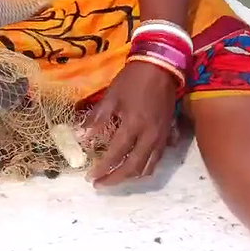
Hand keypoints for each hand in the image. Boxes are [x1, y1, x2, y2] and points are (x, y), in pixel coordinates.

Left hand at [82, 61, 180, 186]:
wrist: (160, 66)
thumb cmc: (132, 80)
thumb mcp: (111, 96)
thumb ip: (97, 119)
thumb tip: (81, 137)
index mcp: (133, 125)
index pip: (116, 155)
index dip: (102, 168)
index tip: (90, 177)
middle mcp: (149, 136)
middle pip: (133, 167)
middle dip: (115, 179)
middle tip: (100, 184)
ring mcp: (161, 137)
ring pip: (148, 166)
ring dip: (131, 176)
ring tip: (116, 178)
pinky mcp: (168, 134)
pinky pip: (158, 158)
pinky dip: (146, 166)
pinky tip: (136, 166)